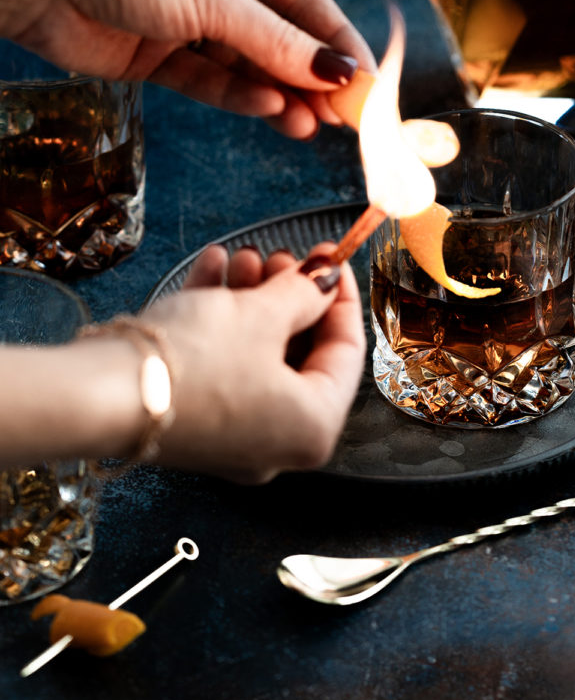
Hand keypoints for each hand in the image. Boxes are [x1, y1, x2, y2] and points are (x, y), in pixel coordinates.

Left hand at [0, 0, 374, 137]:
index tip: (371, 84)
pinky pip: (213, 81)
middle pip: (281, 38)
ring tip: (312, 127)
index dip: (340, 43)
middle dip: (313, 77)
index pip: (306, 1)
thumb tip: (339, 72)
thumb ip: (277, 43)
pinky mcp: (161, 56)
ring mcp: (189, 21)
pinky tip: (271, 114)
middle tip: (348, 118)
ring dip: (281, 95)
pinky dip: (241, 98)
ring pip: (249, 66)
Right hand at [141, 242, 365, 482]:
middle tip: (281, 255)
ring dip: (252, 298)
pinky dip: (221, 319)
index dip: (341, 294)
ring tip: (243, 257)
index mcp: (313, 428)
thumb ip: (304, 293)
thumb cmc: (193, 363)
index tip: (332, 257)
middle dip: (289, 294)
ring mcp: (232, 435)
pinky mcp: (193, 420)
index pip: (348, 352)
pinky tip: (212, 271)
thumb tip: (325, 281)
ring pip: (258, 354)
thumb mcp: (262, 313)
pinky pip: (223, 364)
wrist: (101, 395)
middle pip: (300, 352)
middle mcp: (277, 443)